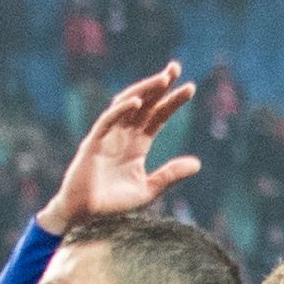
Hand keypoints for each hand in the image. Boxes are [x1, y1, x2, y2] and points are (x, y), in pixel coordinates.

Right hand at [42, 61, 200, 232]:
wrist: (86, 215)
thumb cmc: (113, 203)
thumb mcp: (149, 189)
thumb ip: (170, 174)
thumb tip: (197, 163)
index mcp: (136, 144)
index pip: (157, 117)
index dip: (172, 102)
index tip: (190, 88)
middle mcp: (122, 136)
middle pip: (143, 104)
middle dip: (158, 85)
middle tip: (175, 68)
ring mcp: (106, 137)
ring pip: (125, 106)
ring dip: (143, 91)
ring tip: (162, 79)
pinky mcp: (92, 143)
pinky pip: (107, 122)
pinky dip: (121, 111)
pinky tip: (137, 102)